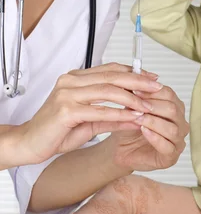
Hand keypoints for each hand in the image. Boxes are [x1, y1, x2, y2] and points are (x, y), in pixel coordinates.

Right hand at [18, 63, 163, 164]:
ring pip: (108, 91)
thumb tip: (137, 115)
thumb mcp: (89, 122)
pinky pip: (99, 110)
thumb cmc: (56, 131)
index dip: (133, 72)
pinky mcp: (66, 110)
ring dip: (132, 98)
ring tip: (149, 105)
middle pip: (112, 76)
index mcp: (76, 78)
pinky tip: (133, 117)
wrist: (29, 143)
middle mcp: (71, 81)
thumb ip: (112, 116)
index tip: (152, 78)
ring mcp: (68, 94)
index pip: (110, 69)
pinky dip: (119, 114)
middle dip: (138, 81)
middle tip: (157, 86)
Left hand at [110, 84, 188, 171]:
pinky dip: (155, 138)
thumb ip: (137, 94)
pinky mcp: (171, 157)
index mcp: (174, 107)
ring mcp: (178, 140)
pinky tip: (144, 131)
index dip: (152, 91)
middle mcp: (180, 123)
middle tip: (136, 105)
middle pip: (173, 109)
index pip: (169, 94)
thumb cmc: (130, 127)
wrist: (121, 148)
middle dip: (153, 106)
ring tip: (137, 119)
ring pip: (172, 128)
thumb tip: (137, 76)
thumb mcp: (132, 107)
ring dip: (153, 121)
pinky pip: (168, 146)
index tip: (135, 89)